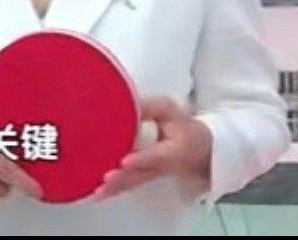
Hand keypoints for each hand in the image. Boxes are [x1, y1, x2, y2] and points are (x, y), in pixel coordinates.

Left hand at [91, 95, 211, 201]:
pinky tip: (98, 194)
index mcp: (173, 150)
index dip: (142, 159)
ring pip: (134, 183)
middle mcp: (162, 167)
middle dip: (124, 178)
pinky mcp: (144, 178)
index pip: (157, 156)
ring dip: (116, 188)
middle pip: (142, 175)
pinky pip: (130, 185)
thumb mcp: (170, 111)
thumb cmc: (181, 126)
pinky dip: (115, 190)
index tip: (126, 162)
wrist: (198, 150)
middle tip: (107, 178)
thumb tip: (128, 103)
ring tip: (99, 191)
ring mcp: (152, 175)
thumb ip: (150, 108)